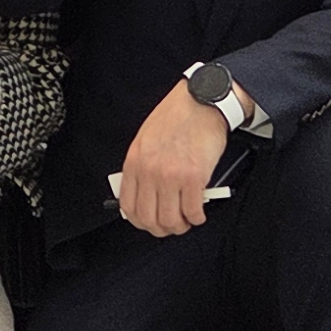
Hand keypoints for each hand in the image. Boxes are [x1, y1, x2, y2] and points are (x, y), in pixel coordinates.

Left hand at [118, 76, 231, 236]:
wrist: (201, 101)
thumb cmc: (177, 116)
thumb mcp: (146, 139)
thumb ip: (142, 167)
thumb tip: (144, 195)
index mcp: (135, 162)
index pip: (128, 206)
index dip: (140, 221)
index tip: (149, 222)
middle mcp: (150, 171)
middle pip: (149, 219)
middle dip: (161, 229)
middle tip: (172, 225)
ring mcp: (171, 175)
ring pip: (170, 220)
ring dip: (180, 226)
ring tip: (187, 219)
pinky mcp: (194, 177)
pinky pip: (193, 211)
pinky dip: (197, 218)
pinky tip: (199, 212)